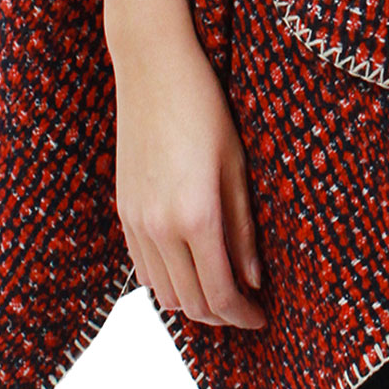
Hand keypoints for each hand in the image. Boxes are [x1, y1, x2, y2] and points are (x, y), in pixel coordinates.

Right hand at [97, 0, 265, 329]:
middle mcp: (159, 227)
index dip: (243, 314)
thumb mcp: (240, 165)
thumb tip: (253, 277)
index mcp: (196, 215)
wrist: (155, 70)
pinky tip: (193, 271)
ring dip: (194, 302)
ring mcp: (135, 221)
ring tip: (226, 296)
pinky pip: (143, 267)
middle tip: (251, 312)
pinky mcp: (123, 210)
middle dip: (221, 315)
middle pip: (189, 301)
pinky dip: (168, 282)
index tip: (265, 318)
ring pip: (162, 290)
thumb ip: (245, 226)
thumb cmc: (209, 109)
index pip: (220, 290)